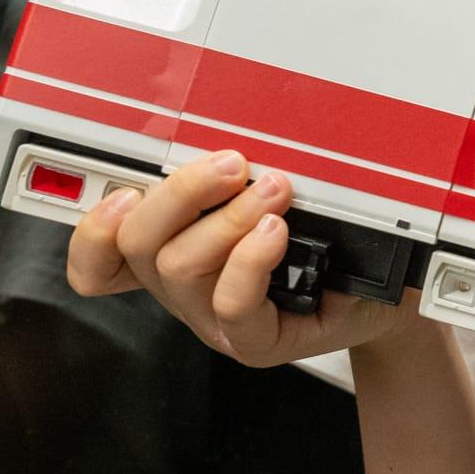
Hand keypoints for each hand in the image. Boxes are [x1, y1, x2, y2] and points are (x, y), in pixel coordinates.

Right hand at [65, 150, 419, 365]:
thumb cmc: (326, 236)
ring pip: (180, 268)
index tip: (122, 192)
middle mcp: (185, 287)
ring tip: (274, 192)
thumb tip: (226, 132)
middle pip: (136, 245)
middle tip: (230, 164)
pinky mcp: (257, 341)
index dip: (92, 231)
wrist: (382, 289)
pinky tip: (276, 233)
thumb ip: (237, 172)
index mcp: (176, 249)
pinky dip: (249, 261)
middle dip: (178, 194)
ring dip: (226, 218)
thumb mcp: (273, 192)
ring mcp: (216, 319)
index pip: (102, 254)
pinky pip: (232, 307)